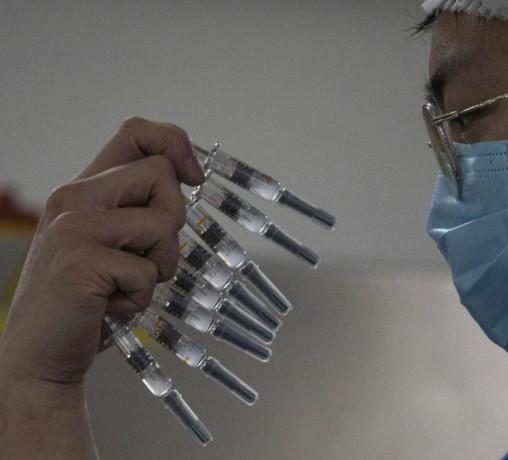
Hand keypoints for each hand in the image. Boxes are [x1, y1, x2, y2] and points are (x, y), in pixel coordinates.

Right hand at [0, 117, 204, 389]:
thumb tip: (190, 175)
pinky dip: (141, 297)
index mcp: (84, 189)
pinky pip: (148, 271)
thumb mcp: (113, 243)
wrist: (39, 356)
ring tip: (125, 286)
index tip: (194, 176)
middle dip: (173, 222)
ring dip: (160, 266)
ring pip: (162, 223)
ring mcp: (74, 227)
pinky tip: (110, 307)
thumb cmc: (88, 300)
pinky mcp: (80, 260)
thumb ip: (139, 207)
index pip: (136, 133)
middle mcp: (74, 198)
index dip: (176, 144)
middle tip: (147, 259)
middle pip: (162, 174)